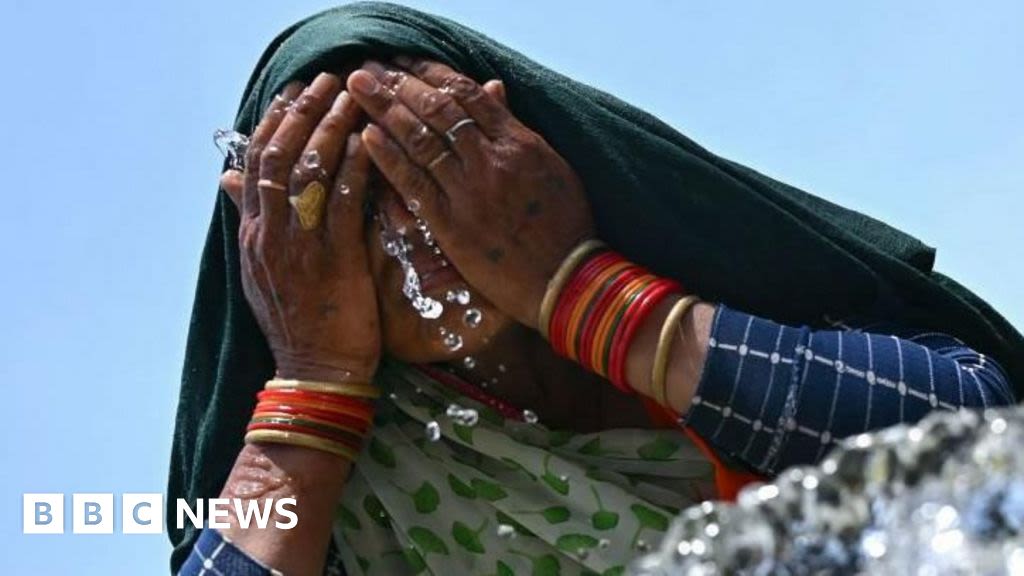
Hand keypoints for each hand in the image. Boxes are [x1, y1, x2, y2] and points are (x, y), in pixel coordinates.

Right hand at [220, 73, 379, 381]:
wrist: (315, 373)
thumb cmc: (299, 321)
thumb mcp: (261, 269)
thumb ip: (251, 221)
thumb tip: (228, 179)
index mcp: (253, 235)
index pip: (255, 164)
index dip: (273, 123)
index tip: (291, 93)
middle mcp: (269, 235)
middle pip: (278, 156)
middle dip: (302, 112)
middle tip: (326, 80)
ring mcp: (299, 246)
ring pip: (308, 172)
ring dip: (330, 127)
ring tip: (350, 97)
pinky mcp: (334, 260)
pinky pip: (343, 202)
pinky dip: (355, 168)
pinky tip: (369, 143)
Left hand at [347, 59, 594, 329]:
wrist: (567, 279)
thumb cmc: (566, 225)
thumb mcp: (552, 166)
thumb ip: (516, 127)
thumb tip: (492, 88)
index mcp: (519, 142)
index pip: (468, 95)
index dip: (431, 73)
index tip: (406, 62)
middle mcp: (492, 160)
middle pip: (437, 108)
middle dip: (400, 83)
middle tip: (369, 66)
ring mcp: (470, 191)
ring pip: (421, 139)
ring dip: (385, 109)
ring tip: (359, 88)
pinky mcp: (452, 224)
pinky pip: (414, 183)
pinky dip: (389, 157)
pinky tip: (367, 135)